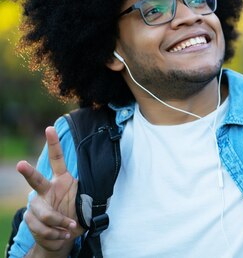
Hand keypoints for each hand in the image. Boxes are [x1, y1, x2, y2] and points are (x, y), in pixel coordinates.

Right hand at [16, 127, 83, 254]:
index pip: (57, 159)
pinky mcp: (31, 218)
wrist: (64, 236)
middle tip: (20, 164)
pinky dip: (55, 234)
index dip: (53, 143)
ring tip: (69, 228)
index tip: (49, 128)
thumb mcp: (87, 202)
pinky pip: (42, 227)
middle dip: (28, 172)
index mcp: (63, 180)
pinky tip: (62, 235)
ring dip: (59, 224)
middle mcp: (47, 189)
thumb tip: (98, 190)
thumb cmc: (77, 214)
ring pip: (44, 213)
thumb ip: (88, 194)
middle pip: (36, 180)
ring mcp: (37, 204)